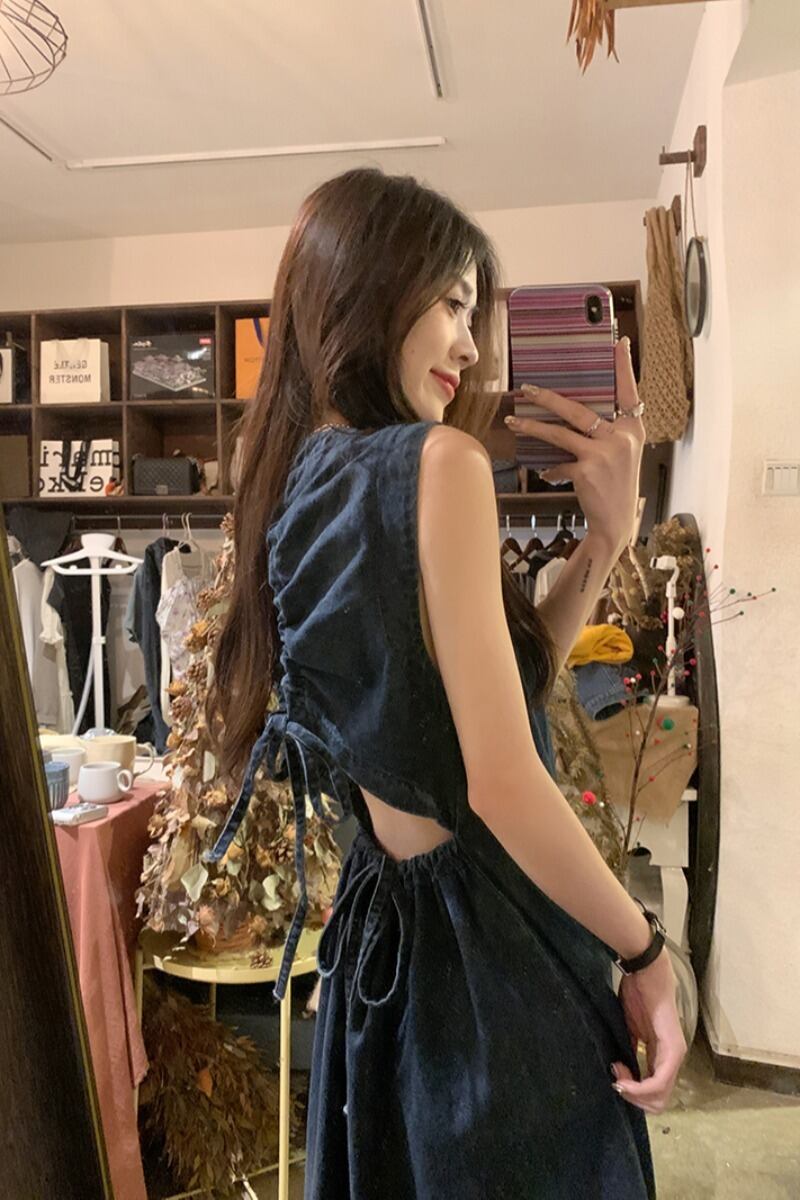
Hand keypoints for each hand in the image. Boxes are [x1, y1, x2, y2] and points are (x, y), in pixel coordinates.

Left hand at [505, 339, 644, 552]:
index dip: (624, 367)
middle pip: (578, 409)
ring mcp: (605, 453)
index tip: (620, 341)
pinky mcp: (587, 470)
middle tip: (526, 388)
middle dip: (549, 397)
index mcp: (634, 429)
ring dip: (533, 426)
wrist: (615, 525)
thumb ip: (604, 434)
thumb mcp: (620, 455)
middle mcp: (622, 437)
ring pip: (560, 432)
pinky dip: (550, 468)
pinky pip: (559, 463)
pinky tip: (545, 473)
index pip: (629, 391)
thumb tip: (569, 414)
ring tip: (514, 422)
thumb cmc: (615, 486)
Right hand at [611, 948, 687, 1114]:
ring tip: (619, 1073)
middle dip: (633, 1098)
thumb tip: (618, 1072)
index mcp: (663, 1055)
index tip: (615, 1073)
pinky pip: (659, 1081)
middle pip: (658, 1101)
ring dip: (634, 1093)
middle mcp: (673, 1060)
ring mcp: (675, 1055)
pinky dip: (639, 1087)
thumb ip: (629, 1050)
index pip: (653, 1092)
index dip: (632, 1092)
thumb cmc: (637, 992)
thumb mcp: (629, 1028)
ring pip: (660, 1096)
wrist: (645, 970)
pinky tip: (623, 1076)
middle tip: (617, 1077)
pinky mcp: (673, 1049)